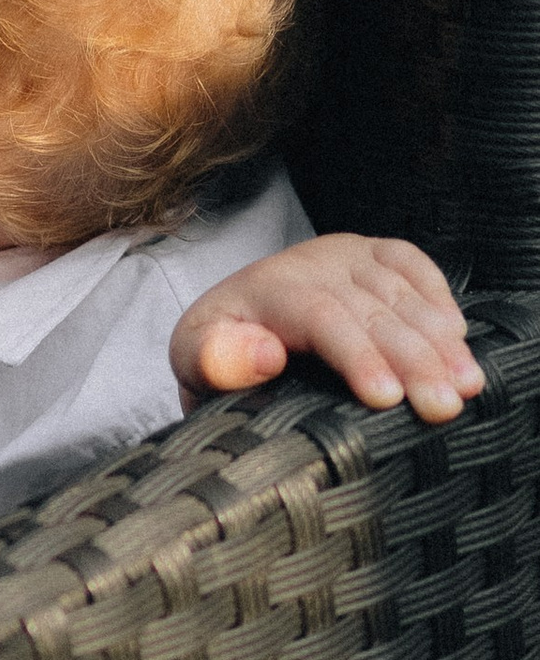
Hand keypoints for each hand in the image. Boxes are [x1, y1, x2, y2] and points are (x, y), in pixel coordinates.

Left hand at [171, 235, 481, 422]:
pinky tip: (459, 337)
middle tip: (443, 406)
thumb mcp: (194, 365)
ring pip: (400, 292)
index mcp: (263, 291)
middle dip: (413, 360)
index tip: (386, 397)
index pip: (320, 317)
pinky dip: (439, 298)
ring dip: (439, 340)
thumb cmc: (217, 357)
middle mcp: (307, 263)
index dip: (358, 356)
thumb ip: (216, 362)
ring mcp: (343, 254)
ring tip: (466, 385)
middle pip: (372, 309)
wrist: (231, 320)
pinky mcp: (371, 253)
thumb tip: (264, 353)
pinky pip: (412, 264)